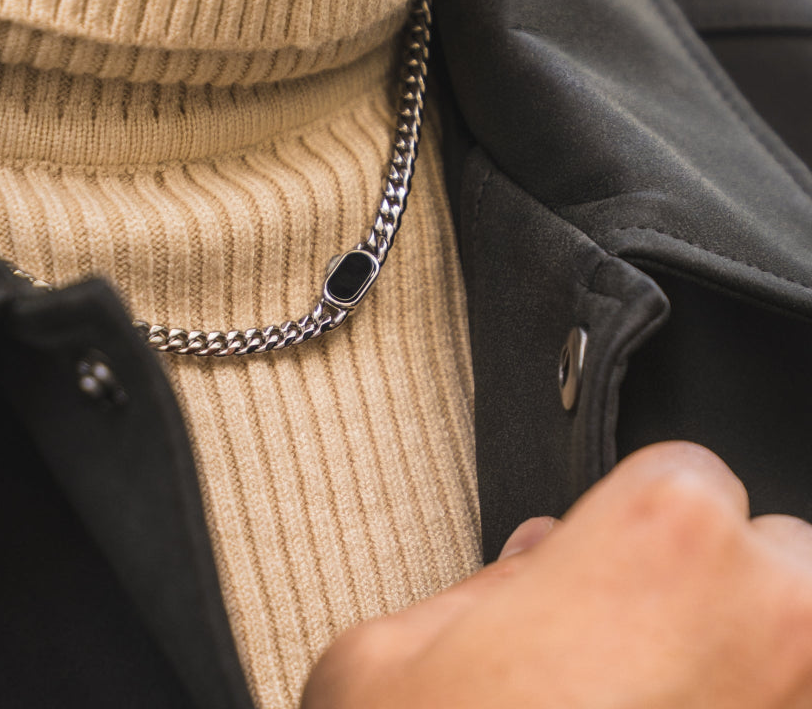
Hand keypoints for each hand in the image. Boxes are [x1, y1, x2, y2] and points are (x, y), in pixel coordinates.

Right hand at [302, 442, 811, 707]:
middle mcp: (764, 623)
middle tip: (632, 651)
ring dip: (741, 670)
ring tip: (650, 702)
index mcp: (660, 537)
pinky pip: (782, 707)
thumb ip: (479, 591)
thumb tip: (534, 568)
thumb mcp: (388, 653)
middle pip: (780, 560)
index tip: (604, 563)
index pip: (691, 473)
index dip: (636, 522)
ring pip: (799, 651)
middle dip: (713, 592)